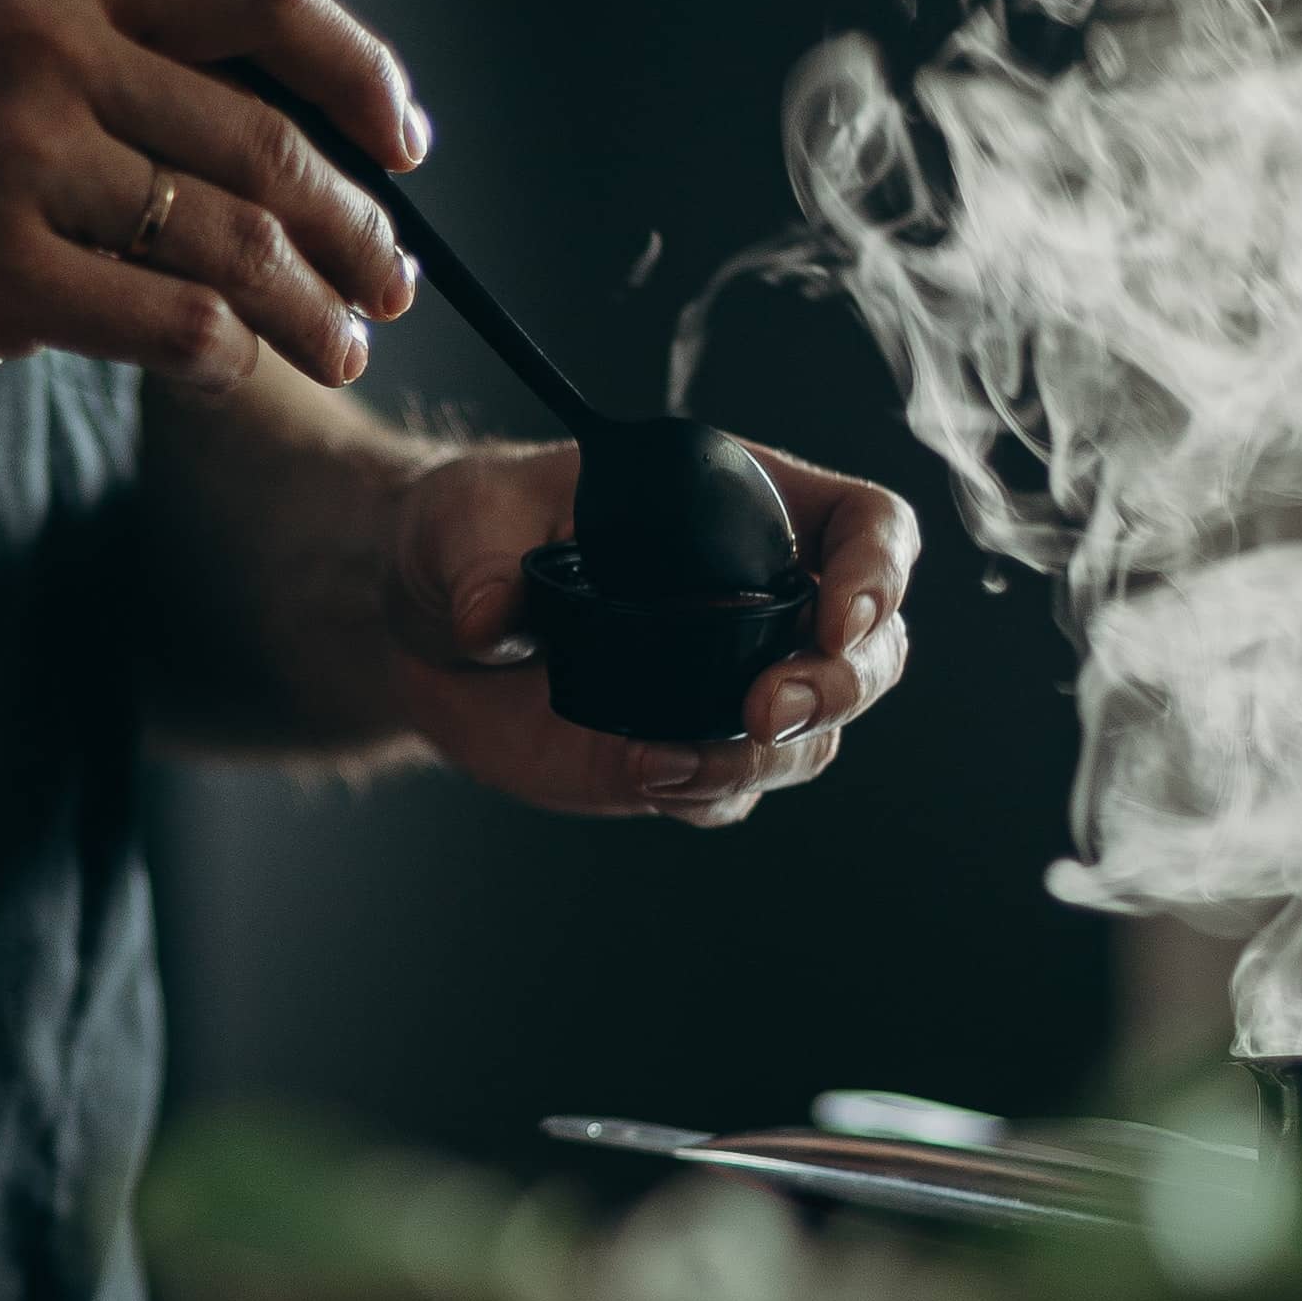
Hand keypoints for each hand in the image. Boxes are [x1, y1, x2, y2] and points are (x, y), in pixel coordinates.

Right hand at [0, 0, 427, 407]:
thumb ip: (81, 53)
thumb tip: (233, 114)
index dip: (357, 68)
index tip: (403, 138)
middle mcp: (44, 47)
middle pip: (266, 137)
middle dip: (358, 225)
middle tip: (391, 281)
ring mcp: (20, 160)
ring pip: (237, 238)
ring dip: (314, 308)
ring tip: (343, 347)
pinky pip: (172, 322)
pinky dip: (229, 356)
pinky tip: (238, 373)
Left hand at [383, 439, 917, 823]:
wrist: (422, 630)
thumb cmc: (468, 532)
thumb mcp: (466, 516)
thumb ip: (482, 557)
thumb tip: (488, 618)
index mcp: (746, 507)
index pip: (867, 527)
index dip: (879, 573)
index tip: (839, 620)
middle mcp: (758, 601)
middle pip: (872, 649)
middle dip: (839, 688)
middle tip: (765, 712)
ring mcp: (728, 685)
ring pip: (811, 737)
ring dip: (769, 759)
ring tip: (673, 763)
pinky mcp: (681, 755)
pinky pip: (727, 792)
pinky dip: (706, 793)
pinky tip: (648, 777)